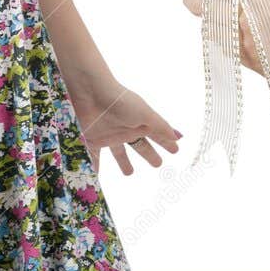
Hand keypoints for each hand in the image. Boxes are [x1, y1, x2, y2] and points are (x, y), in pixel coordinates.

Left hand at [68, 79, 182, 175]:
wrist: (91, 93)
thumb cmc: (121, 101)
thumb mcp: (145, 115)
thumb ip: (161, 127)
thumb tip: (178, 137)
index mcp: (140, 123)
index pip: (156, 136)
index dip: (165, 143)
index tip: (175, 151)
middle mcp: (126, 129)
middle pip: (139, 145)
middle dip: (148, 154)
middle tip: (158, 164)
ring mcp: (109, 135)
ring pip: (119, 152)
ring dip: (123, 162)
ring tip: (129, 173)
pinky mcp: (92, 141)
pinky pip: (94, 158)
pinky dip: (95, 167)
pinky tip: (95, 177)